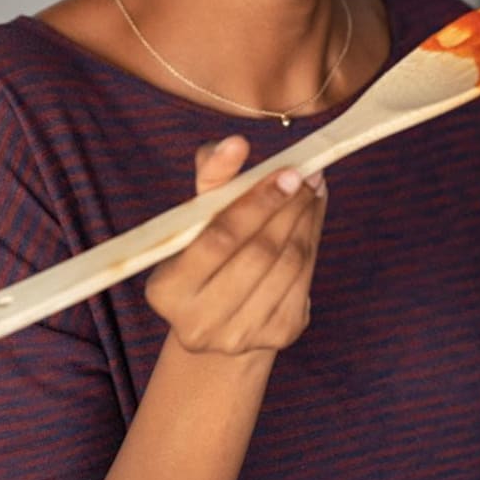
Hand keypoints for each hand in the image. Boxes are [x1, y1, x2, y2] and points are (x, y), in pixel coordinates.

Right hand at [144, 135, 325, 353]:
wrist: (222, 314)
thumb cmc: (206, 249)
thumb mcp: (198, 215)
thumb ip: (212, 175)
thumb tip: (235, 144)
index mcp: (167, 290)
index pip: (219, 238)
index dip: (257, 203)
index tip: (288, 171)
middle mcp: (199, 324)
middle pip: (259, 253)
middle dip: (289, 207)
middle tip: (309, 173)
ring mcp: (240, 336)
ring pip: (288, 264)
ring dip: (306, 220)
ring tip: (312, 188)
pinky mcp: (278, 336)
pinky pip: (304, 279)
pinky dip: (312, 241)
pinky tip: (311, 217)